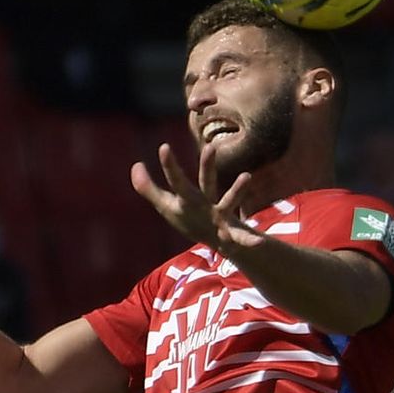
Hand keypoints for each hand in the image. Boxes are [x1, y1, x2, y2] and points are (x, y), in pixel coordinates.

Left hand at [130, 140, 263, 257]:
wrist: (221, 239)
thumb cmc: (190, 219)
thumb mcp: (168, 205)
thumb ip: (149, 188)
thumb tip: (135, 165)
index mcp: (190, 197)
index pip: (178, 180)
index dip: (170, 166)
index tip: (163, 147)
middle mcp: (207, 202)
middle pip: (206, 182)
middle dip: (207, 167)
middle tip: (210, 148)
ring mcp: (221, 216)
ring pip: (229, 201)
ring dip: (237, 190)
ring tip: (246, 176)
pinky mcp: (232, 233)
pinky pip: (241, 238)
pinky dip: (249, 241)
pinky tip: (258, 244)